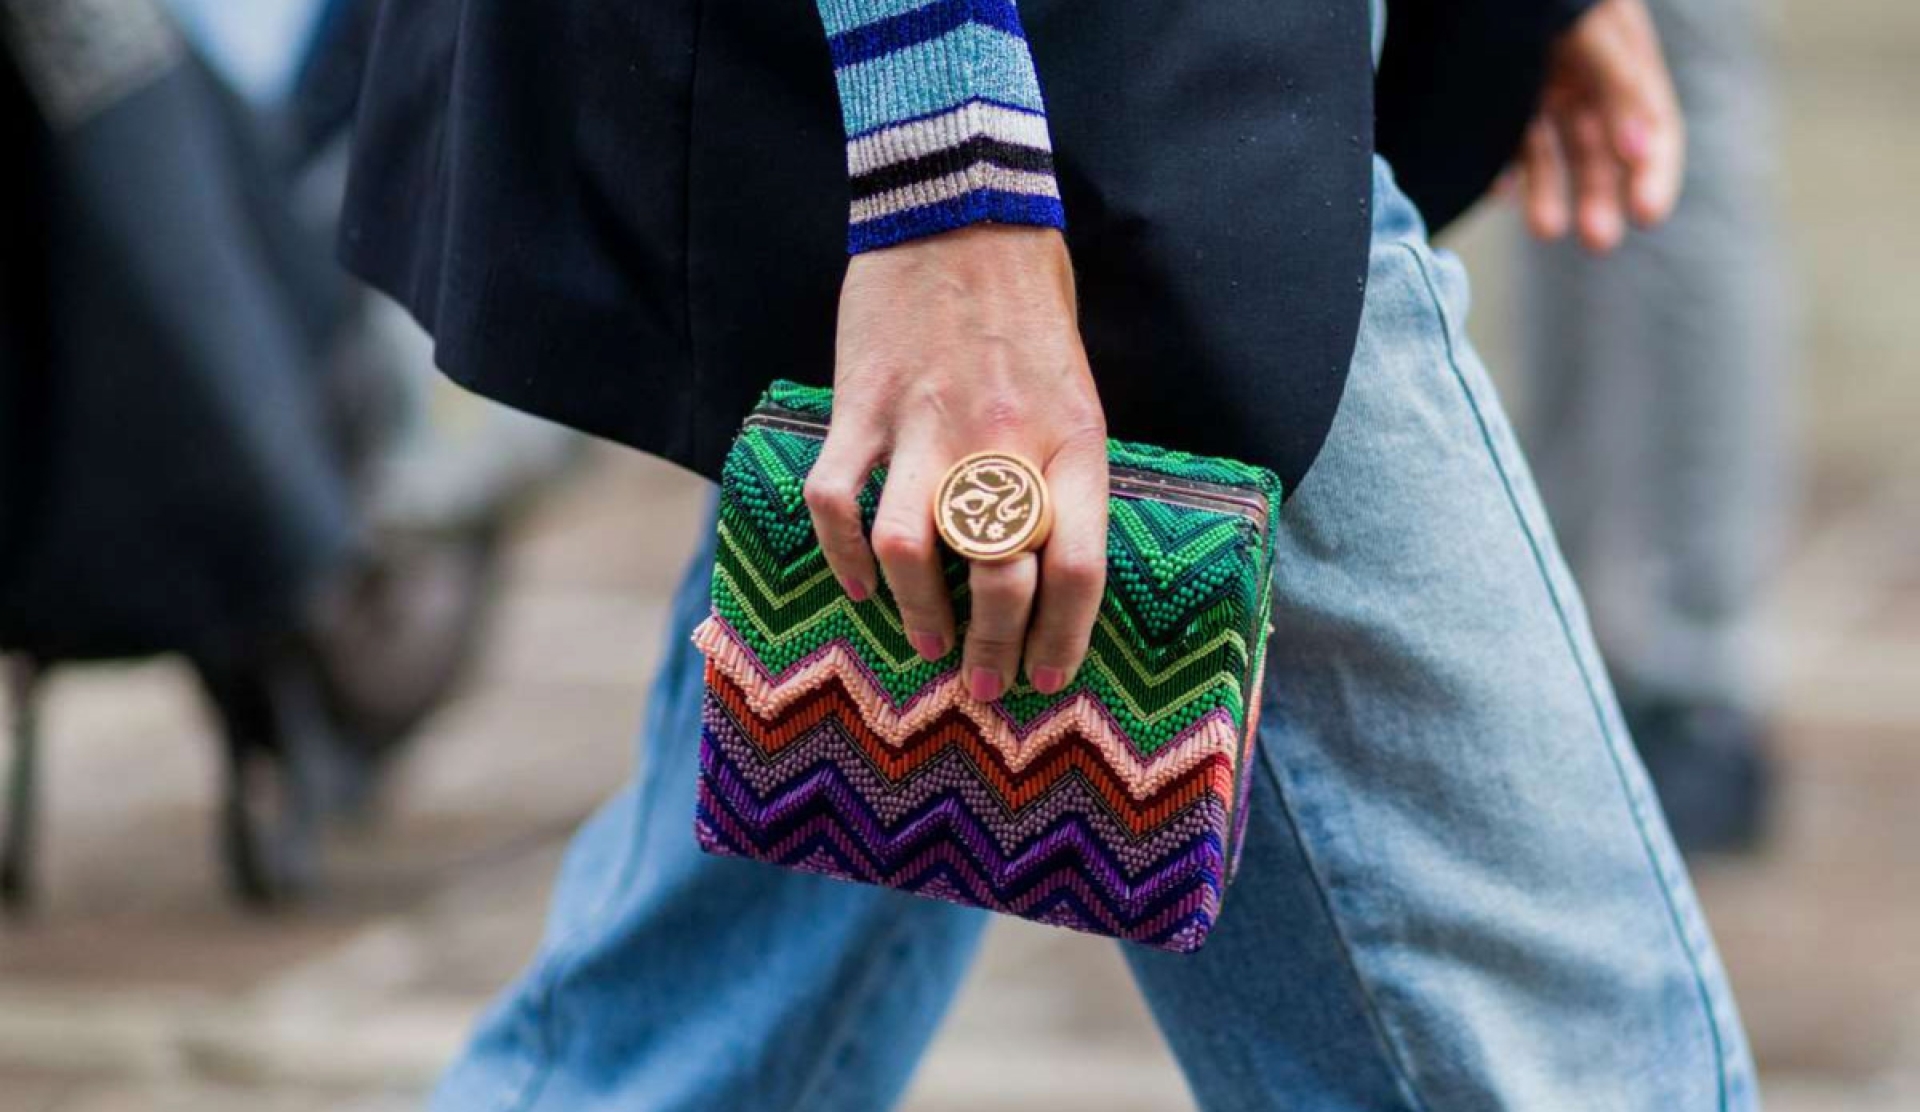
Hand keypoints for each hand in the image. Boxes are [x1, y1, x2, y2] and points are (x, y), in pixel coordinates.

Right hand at [804, 225, 1107, 701]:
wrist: (964, 212)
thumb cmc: (1031, 316)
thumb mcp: (1078, 397)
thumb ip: (1063, 480)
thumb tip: (1044, 575)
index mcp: (1070, 442)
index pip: (1078, 569)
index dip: (1064, 640)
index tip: (1048, 677)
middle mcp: (1000, 442)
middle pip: (998, 578)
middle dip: (991, 650)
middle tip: (983, 685)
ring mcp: (922, 425)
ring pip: (909, 553)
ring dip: (917, 613)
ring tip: (927, 643)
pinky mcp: (860, 405)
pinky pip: (837, 501)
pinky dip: (842, 554)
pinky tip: (858, 583)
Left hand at [1509, 0, 1684, 252]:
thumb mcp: (1595, 25)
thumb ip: (1618, 81)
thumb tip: (1640, 149)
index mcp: (1622, 57)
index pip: (1652, 125)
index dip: (1654, 171)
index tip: (1648, 216)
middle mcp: (1584, 77)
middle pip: (1601, 149)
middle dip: (1601, 194)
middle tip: (1598, 241)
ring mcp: (1538, 87)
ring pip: (1550, 152)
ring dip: (1552, 192)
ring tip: (1547, 229)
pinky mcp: (1495, 97)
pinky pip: (1501, 146)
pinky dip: (1501, 172)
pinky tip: (1499, 195)